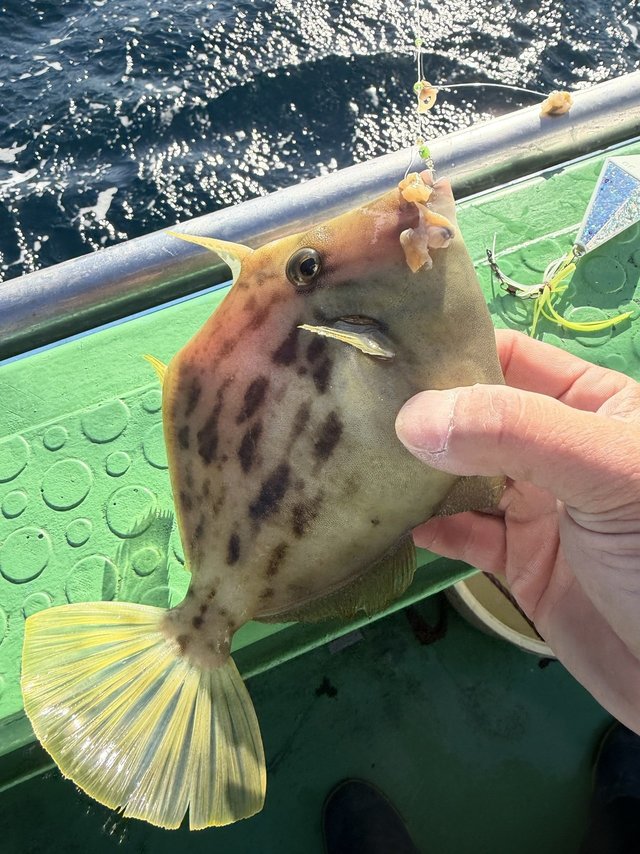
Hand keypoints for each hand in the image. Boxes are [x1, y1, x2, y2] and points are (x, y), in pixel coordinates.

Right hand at [395, 329, 639, 732]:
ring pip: (463, 476)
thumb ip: (515, 433)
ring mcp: (539, 507)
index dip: (449, 348)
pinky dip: (431, 529)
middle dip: (421, 410)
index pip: (511, 356)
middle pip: (477, 415)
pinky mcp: (521, 563)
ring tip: (357, 458)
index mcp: (594, 404)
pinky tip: (394, 522)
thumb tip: (413, 419)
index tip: (379, 351)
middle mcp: (559, 449)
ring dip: (418, 471)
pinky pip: (465, 535)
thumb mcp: (607, 469)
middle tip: (348, 406)